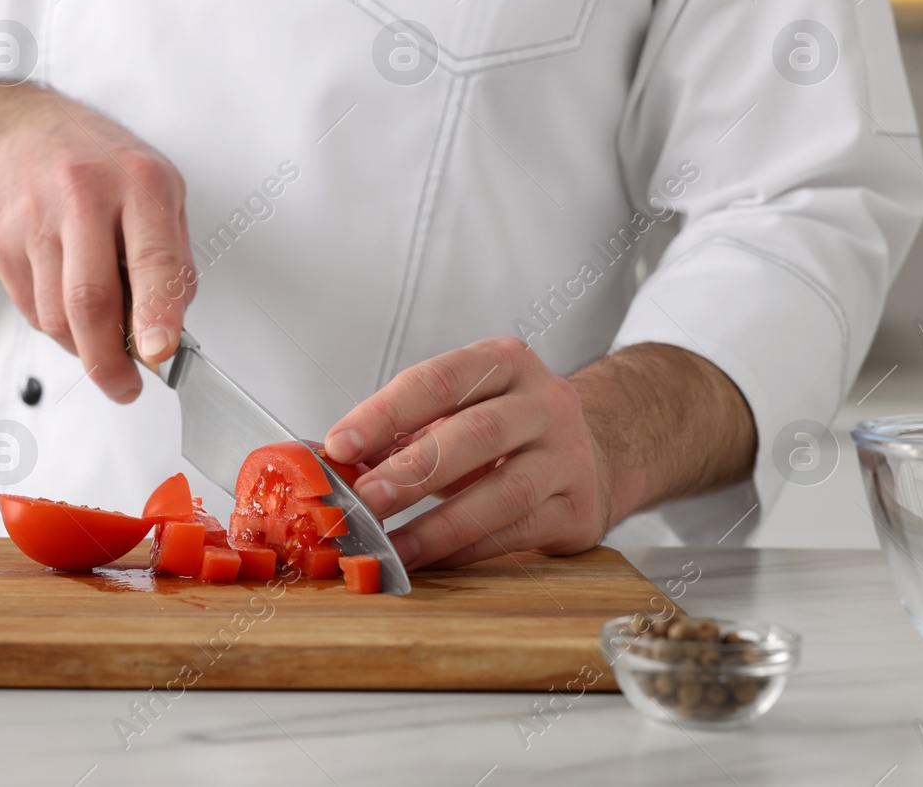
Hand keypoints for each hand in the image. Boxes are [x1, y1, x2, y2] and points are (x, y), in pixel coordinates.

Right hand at [0, 90, 194, 400]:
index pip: (151, 258)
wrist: (20, 133)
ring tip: (97, 332)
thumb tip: (168, 335)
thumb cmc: (102, 167)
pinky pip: (28, 309)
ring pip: (55, 317)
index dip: (156, 314)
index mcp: (139, 182)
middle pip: (89, 301)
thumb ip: (170, 262)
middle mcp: (83, 194)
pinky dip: (52, 323)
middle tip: (124, 386)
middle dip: (108, 361)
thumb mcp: (157, 193)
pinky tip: (63, 296)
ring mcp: (33, 217)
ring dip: (80, 344)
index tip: (159, 354)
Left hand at [322, 337, 613, 568]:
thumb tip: (332, 460)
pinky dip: (466, 551)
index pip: (439, 380)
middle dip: (412, 470)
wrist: (590, 454)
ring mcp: (569, 457)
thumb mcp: (456, 412)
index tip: (339, 445)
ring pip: (504, 492)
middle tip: (364, 500)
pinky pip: (518, 534)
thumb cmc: (504, 431)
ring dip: (439, 524)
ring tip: (391, 546)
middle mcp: (546, 403)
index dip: (385, 413)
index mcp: (506, 363)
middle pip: (477, 433)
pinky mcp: (578, 509)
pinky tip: (428, 560)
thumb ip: (401, 429)